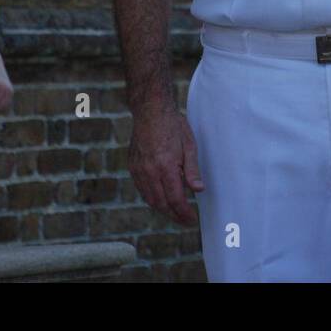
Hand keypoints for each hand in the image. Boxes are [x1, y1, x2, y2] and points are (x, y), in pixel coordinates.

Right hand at [129, 108, 203, 223]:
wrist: (150, 110)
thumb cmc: (173, 125)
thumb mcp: (189, 145)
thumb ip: (192, 170)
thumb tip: (198, 190)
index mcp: (166, 166)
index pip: (175, 199)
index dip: (184, 213)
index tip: (191, 220)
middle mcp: (149, 171)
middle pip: (161, 203)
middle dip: (174, 215)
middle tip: (185, 220)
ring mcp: (138, 169)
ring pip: (149, 198)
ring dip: (162, 209)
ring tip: (175, 213)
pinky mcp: (132, 166)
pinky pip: (142, 189)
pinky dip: (152, 198)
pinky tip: (161, 198)